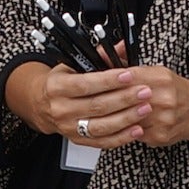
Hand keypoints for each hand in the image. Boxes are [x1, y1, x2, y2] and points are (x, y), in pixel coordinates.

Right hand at [9, 60, 188, 148]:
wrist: (43, 105)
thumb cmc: (63, 83)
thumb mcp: (72, 66)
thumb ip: (98, 58)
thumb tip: (122, 46)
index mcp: (57, 87)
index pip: (85, 84)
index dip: (108, 81)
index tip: (129, 75)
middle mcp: (61, 109)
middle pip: (97, 106)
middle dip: (124, 98)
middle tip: (145, 91)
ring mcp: (69, 127)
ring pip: (102, 126)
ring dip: (127, 118)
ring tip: (145, 108)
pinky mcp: (78, 141)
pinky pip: (103, 142)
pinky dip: (122, 137)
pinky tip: (137, 128)